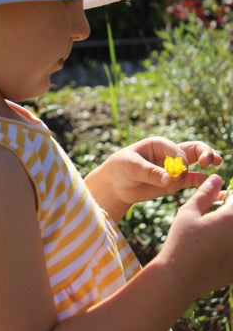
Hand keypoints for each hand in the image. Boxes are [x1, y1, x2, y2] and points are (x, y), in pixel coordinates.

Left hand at [85, 136, 221, 221]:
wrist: (115, 184)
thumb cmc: (120, 168)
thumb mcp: (132, 167)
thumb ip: (151, 172)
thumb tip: (169, 180)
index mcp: (159, 144)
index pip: (177, 150)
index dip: (180, 162)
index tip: (174, 174)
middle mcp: (169, 154)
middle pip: (193, 149)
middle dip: (204, 152)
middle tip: (209, 161)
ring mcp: (174, 168)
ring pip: (196, 163)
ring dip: (207, 163)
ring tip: (215, 166)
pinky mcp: (175, 182)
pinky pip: (192, 180)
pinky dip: (203, 182)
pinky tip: (214, 187)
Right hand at [159, 174, 232, 299]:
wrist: (180, 279)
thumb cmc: (181, 242)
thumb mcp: (189, 212)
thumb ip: (205, 194)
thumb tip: (217, 178)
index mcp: (232, 218)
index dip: (227, 197)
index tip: (217, 200)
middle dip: (227, 213)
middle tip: (215, 217)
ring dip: (227, 229)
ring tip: (212, 234)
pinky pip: (232, 249)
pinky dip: (227, 247)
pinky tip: (213, 251)